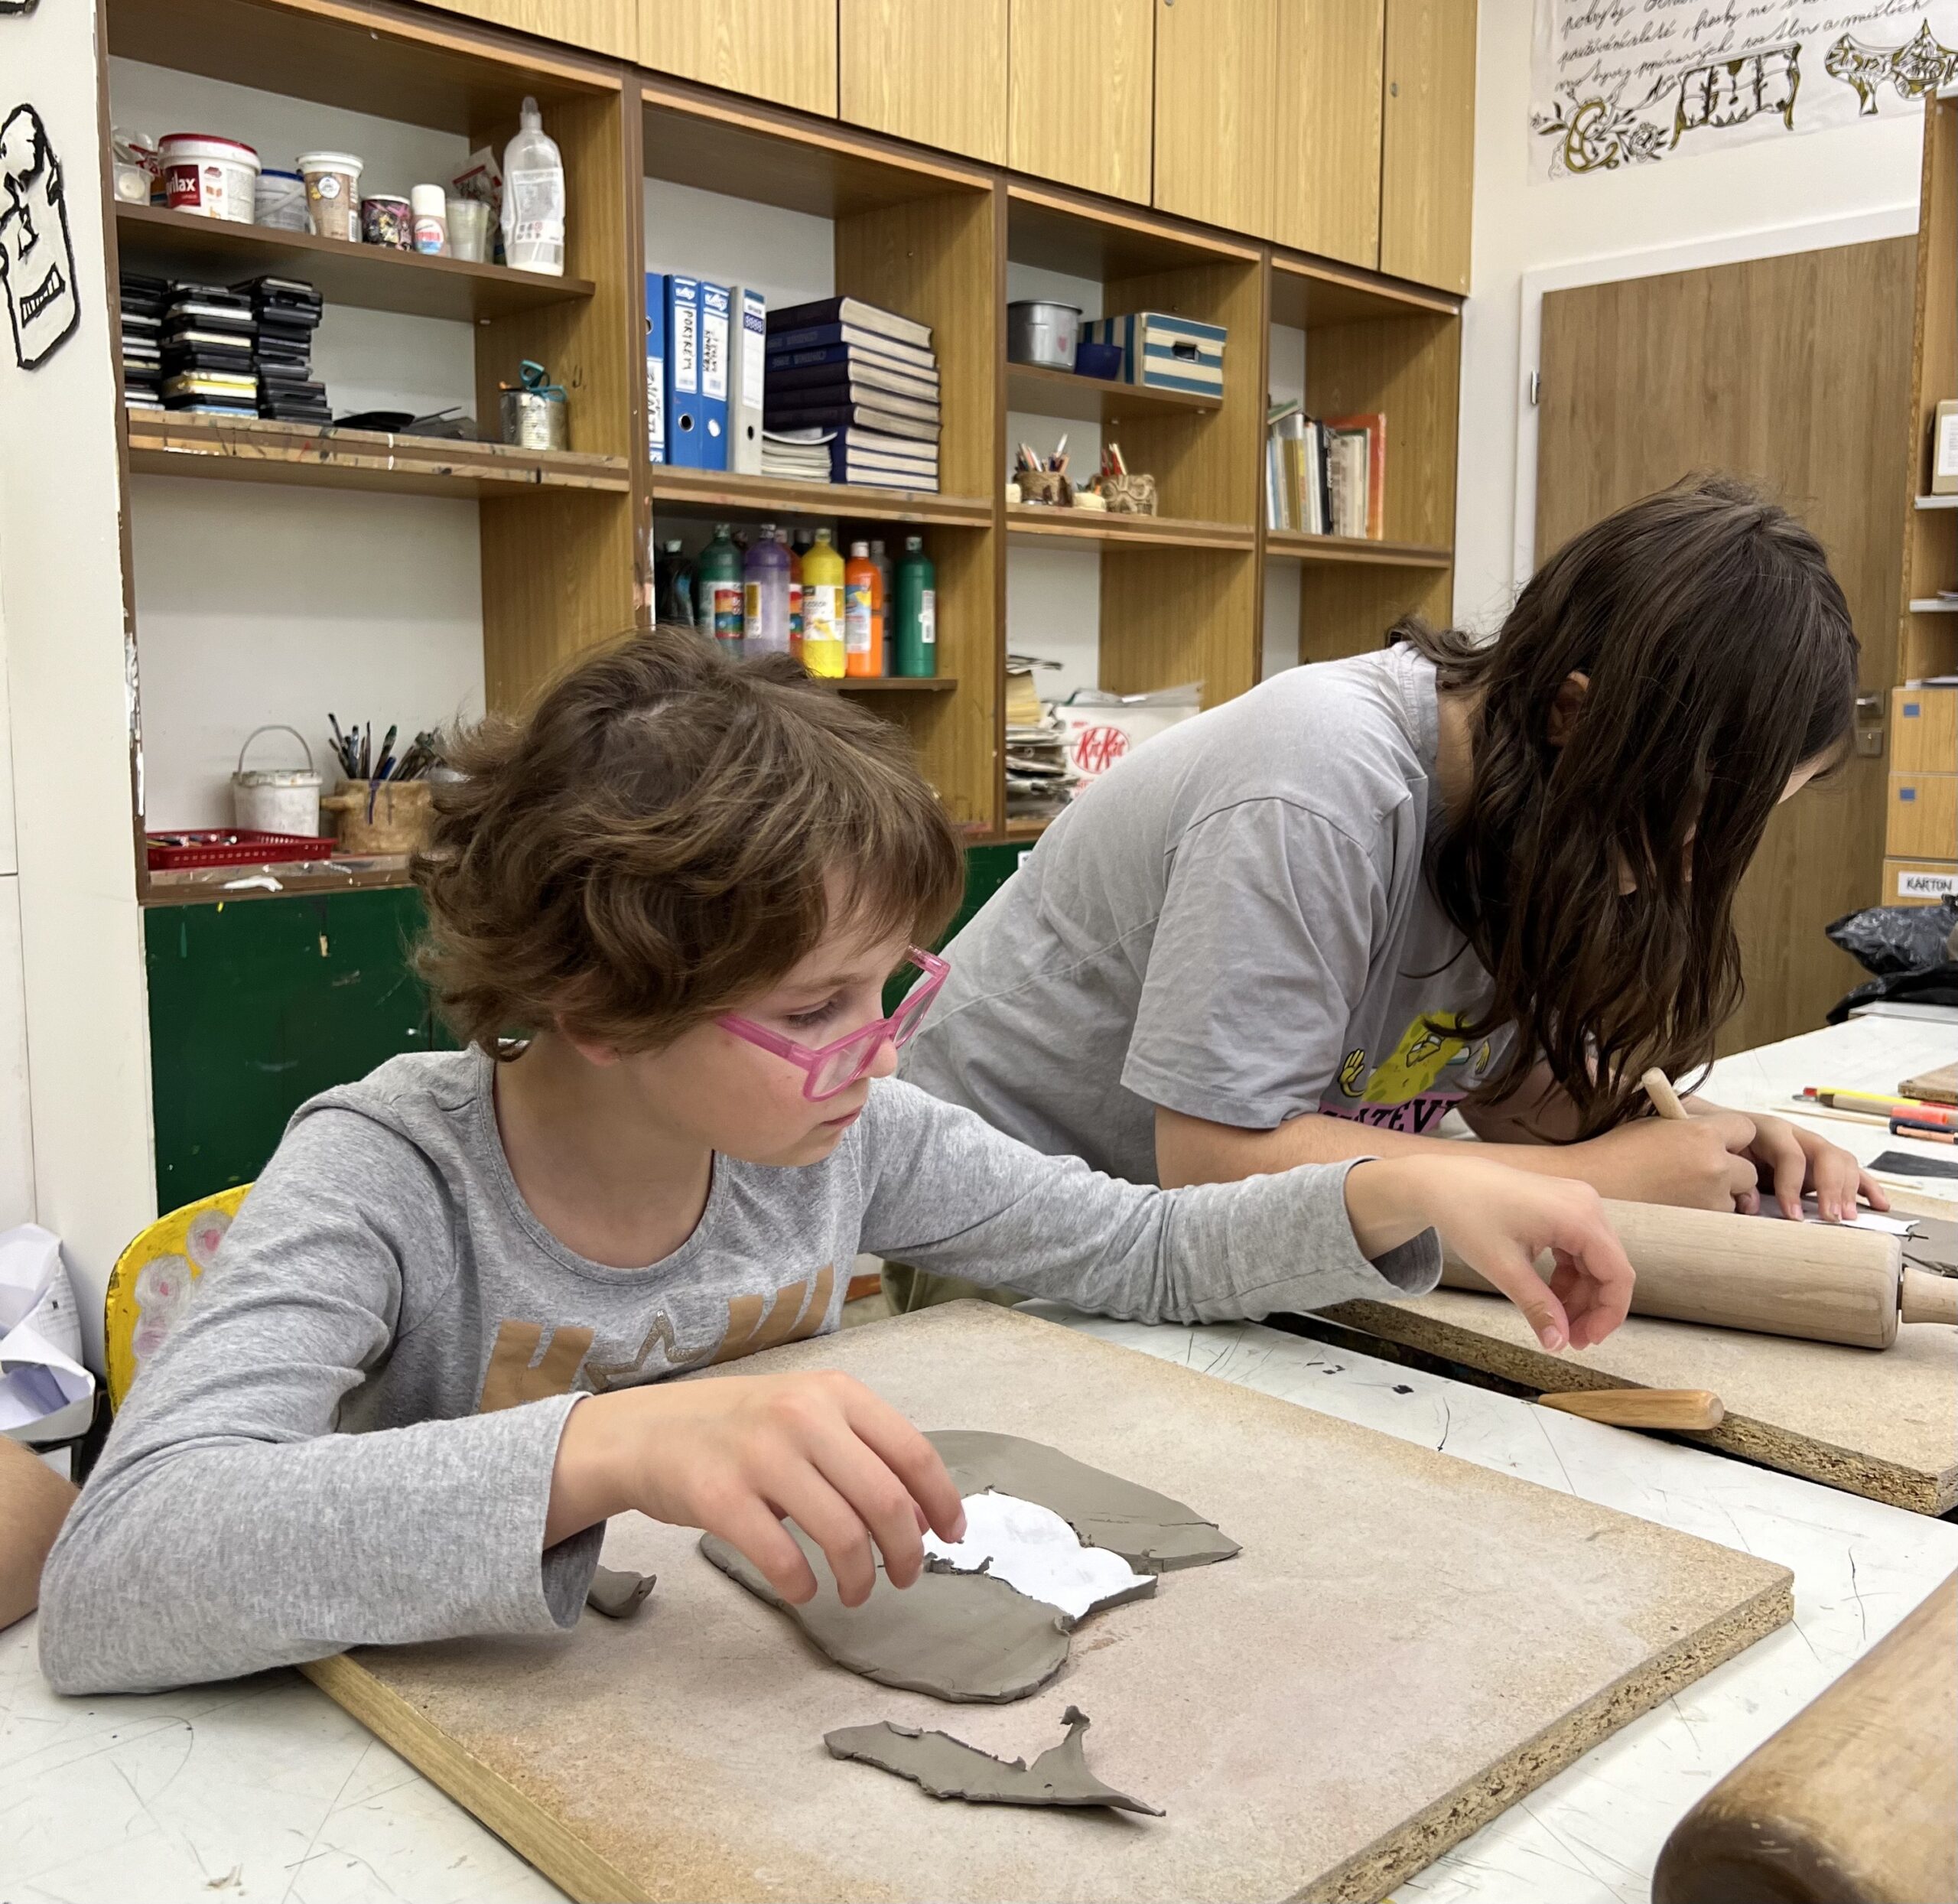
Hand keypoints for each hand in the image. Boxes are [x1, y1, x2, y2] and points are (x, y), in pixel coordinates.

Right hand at [548, 1370, 966, 1607]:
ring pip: (842, 1535)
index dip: (942, 1502)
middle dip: (905, 1553)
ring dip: (859, 1579)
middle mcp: (802, 1416)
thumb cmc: (743, 1428)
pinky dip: (803, 1587)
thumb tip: (922, 1515)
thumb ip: (863, 1450)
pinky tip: (804, 1589)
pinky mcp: (720, 1497)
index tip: (951, 1536)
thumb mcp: (808, 1414)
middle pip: (885, 1501)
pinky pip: (783, 1559)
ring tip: (855, 1592)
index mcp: (835, 1393)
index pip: (912, 1452)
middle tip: (904, 1577)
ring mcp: (760, 1455)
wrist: (650, 1431)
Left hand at [1346, 1155, 1633, 1351]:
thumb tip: (1557, 1345)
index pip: (1617, 1275)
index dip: (1608, 1314)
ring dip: (1579, 1295)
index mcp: (1579, 1216)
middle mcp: (1586, 1205)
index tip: (1586, 1342)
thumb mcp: (1503, 1268)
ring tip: (1555, 1323)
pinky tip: (1548, 1296)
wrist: (1441, 1181)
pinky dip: (1567, 1276)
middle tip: (1567, 1341)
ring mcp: (1575, 1203)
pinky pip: (1577, 1249)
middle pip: (1608, 1269)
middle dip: (1591, 1308)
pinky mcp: (1562, 1206)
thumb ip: (1538, 1306)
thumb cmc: (1468, 1214)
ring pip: (1593, 1262)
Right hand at [1576, 1112, 1762, 1212]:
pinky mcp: (1703, 1222)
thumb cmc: (1617, 1152)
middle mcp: (1714, 1164)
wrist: (1592, 1185)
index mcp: (1702, 1132)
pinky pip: (1719, 1218)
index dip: (1732, 1137)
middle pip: (1748, 1170)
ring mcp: (1711, 1196)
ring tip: (1680, 1192)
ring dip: (1720, 1196)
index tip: (1717, 1143)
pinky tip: (1677, 1207)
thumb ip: (1692, 1124)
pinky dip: (1705, 1214)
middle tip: (1698, 1173)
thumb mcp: (1657, 1122)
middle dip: (1731, 1172)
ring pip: (1736, 1198)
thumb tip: (1717, 1131)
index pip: (1745, 1129)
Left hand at [1731, 1109, 1887, 1220]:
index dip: (1792, 1187)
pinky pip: (1853, 1171)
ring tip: (1848, 1217)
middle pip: (1826, 1155)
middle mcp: (1796, 1135)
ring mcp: (1813, 1146)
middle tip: (1830, 1218)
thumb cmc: (1726, 1147)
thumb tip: (1752, 1205)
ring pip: (1843, 1161)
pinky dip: (1867, 1187)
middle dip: (1831, 1188)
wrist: (1722, 1129)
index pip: (1790, 1156)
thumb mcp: (1725, 1158)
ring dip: (1850, 1190)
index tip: (1793, 1215)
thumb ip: (1738, 1181)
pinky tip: (1880, 1204)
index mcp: (1769, 1131)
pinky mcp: (1824, 1161)